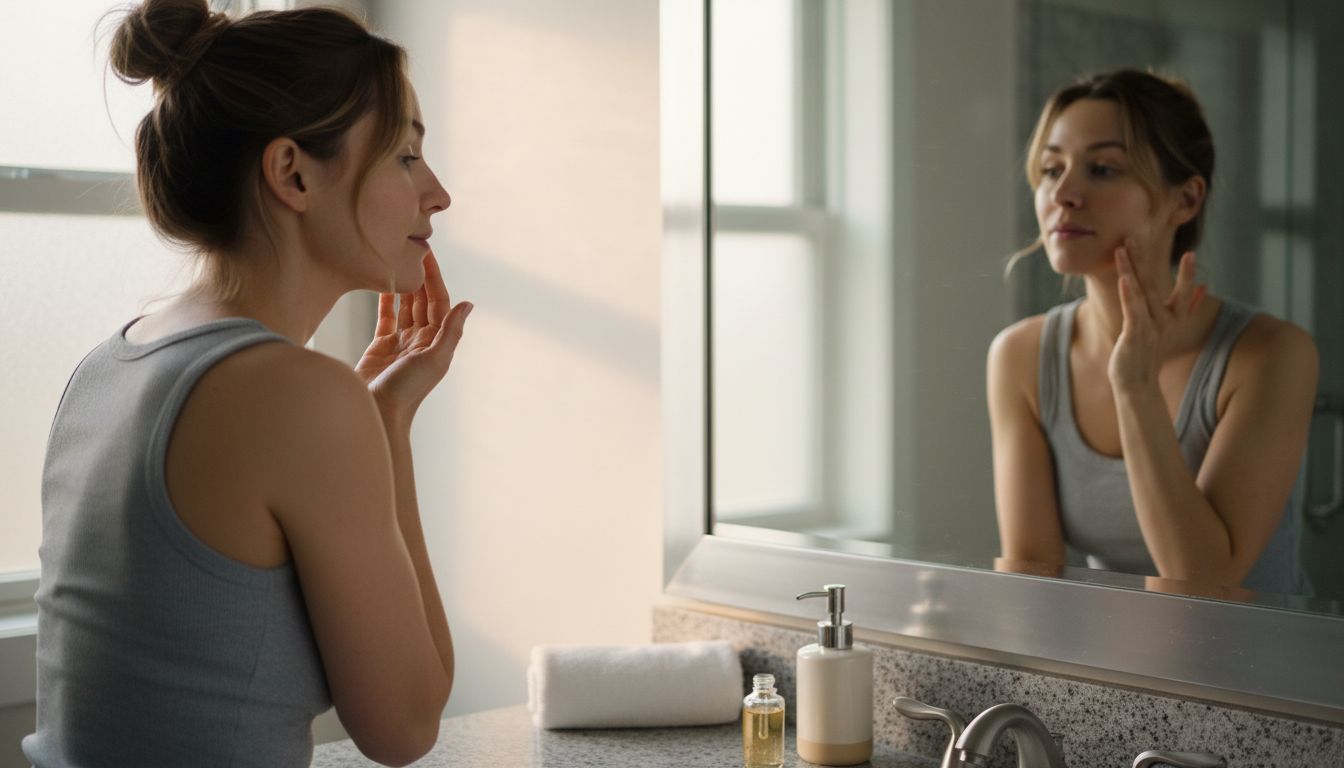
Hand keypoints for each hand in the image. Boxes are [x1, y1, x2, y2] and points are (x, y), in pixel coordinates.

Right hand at [354, 251, 471, 422]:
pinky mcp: (381, 347)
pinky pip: (386, 318)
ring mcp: (401, 344)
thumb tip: (468, 304)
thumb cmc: (407, 391)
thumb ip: (451, 332)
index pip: (439, 302)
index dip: (434, 278)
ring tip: (399, 261)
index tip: (427, 255)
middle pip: (423, 302)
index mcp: (437, 343)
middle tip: (412, 250)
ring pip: (405, 307)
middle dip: (420, 277)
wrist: (377, 413)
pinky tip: (383, 283)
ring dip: (405, 285)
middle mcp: (422, 341)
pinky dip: (386, 301)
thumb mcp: (434, 361)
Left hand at [1108, 237, 1205, 393]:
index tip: (1191, 254)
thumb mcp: (1172, 330)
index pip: (1184, 293)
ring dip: (1133, 268)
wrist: (1137, 384)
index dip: (1187, 275)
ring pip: (1142, 292)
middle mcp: (1165, 322)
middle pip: (1156, 284)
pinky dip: (1129, 294)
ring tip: (1124, 247)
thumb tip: (1205, 286)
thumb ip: (1190, 306)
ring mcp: (1151, 328)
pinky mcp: (1135, 335)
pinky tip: (1124, 278)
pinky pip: (1133, 310)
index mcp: (1173, 319)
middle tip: (1139, 234)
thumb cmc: (1150, 354)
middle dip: (1147, 258)